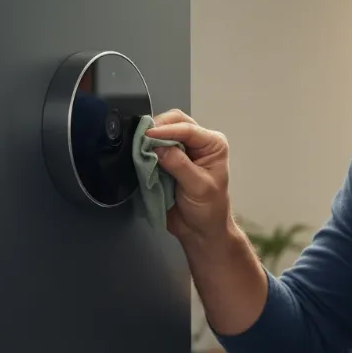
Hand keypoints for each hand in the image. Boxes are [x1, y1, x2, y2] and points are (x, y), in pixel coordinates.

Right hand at [144, 109, 231, 241]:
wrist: (200, 230)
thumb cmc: (208, 209)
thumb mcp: (198, 187)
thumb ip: (179, 165)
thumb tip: (158, 147)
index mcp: (212, 144)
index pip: (188, 129)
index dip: (166, 129)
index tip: (147, 135)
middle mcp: (199, 142)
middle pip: (175, 122)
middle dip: (158, 128)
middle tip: (141, 138)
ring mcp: (183, 150)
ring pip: (164, 130)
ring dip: (151, 137)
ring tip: (138, 144)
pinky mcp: (168, 159)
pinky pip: (155, 146)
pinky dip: (147, 147)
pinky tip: (139, 152)